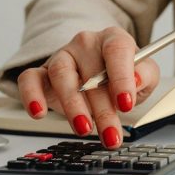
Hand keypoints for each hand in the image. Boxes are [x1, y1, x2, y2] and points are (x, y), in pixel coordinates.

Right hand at [16, 27, 160, 148]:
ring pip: (61, 75)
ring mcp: (62, 56)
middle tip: (111, 135)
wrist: (101, 73)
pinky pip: (29, 79)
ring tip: (84, 128)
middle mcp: (86, 44)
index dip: (121, 77)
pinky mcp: (42, 72)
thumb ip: (145, 75)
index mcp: (113, 39)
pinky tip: (38, 112)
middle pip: (91, 73)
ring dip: (73, 106)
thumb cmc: (122, 74)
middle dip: (103, 110)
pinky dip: (31, 95)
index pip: (117, 51)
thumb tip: (136, 80)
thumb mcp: (145, 73)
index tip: (126, 104)